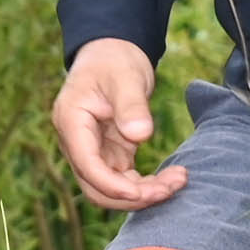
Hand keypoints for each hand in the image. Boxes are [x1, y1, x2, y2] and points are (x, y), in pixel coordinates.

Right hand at [53, 37, 184, 208]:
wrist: (112, 54)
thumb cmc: (115, 60)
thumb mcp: (126, 76)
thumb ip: (132, 105)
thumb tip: (141, 136)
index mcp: (71, 122)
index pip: (87, 165)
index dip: (113, 185)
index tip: (143, 192)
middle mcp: (76, 143)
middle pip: (96, 187)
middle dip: (132, 196)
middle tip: (171, 188)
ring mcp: (92, 151)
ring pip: (111, 190)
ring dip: (142, 194)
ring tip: (178, 181)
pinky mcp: (109, 155)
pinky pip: (125, 181)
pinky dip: (146, 186)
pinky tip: (171, 178)